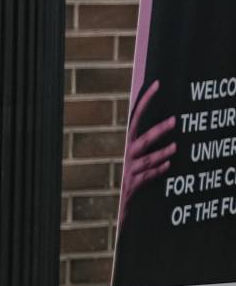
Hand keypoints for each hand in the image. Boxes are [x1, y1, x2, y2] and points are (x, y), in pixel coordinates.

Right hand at [118, 79, 175, 223]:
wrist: (109, 200)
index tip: (156, 85)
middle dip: (159, 130)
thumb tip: (153, 123)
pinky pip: (148, 176)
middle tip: (175, 121)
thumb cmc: (120, 172)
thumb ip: (137, 140)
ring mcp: (129, 169)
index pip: (135, 116)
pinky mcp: (133, 183)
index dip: (145, 100)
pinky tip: (168, 166)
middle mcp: (125, 154)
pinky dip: (158, 171)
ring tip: (175, 148)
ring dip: (162, 154)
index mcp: (124, 142)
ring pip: (148, 160)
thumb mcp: (126, 154)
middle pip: (143, 140)